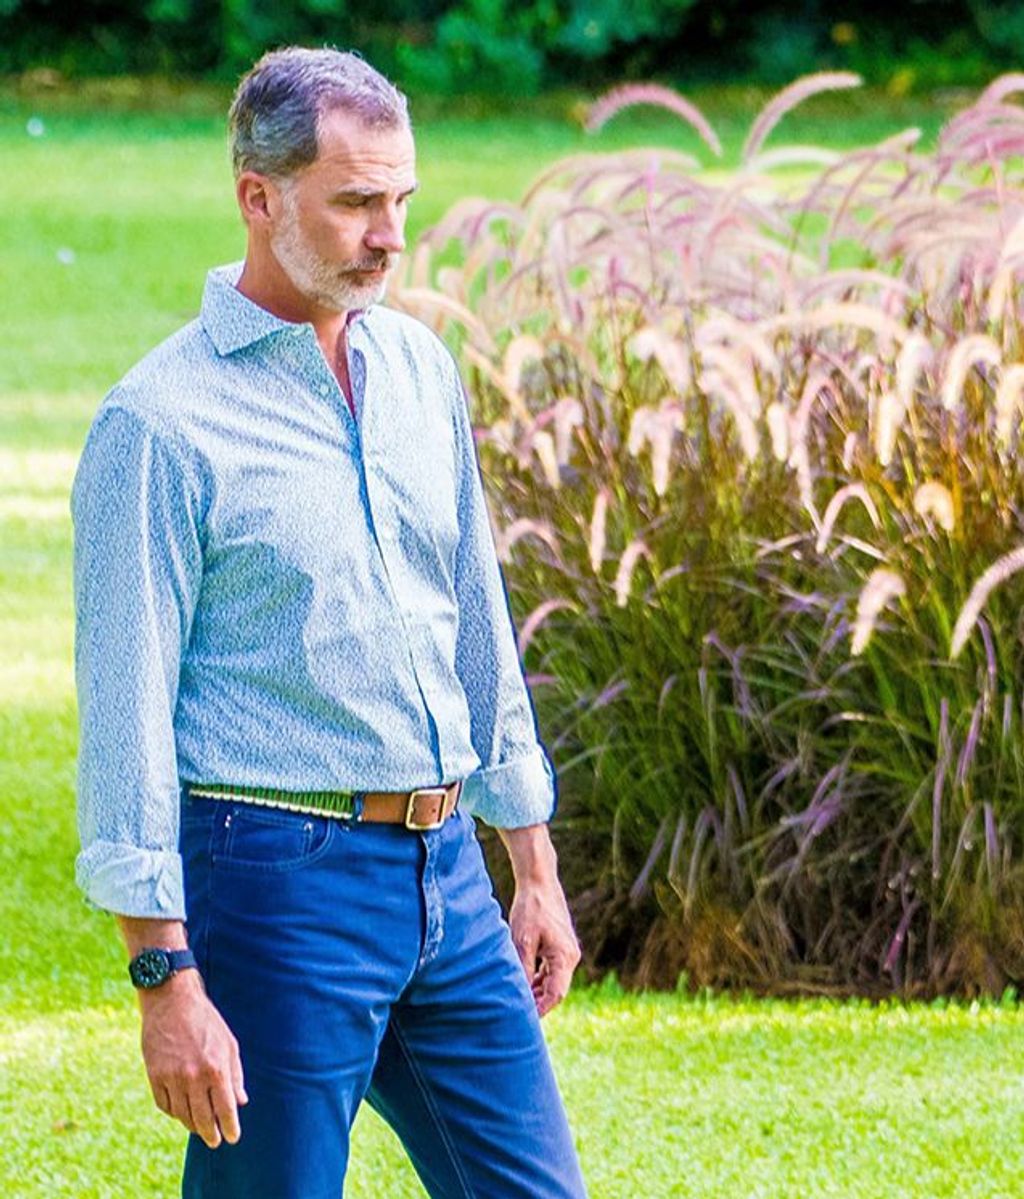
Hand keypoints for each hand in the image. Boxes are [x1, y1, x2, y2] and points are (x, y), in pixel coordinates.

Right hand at [139, 970, 247, 1147]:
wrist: (171, 1002)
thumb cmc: (205, 1021)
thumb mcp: (228, 1043)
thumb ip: (235, 1074)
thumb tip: (241, 1102)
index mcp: (216, 1068)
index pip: (225, 1109)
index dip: (230, 1127)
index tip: (232, 1138)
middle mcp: (193, 1077)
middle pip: (203, 1119)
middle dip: (211, 1134)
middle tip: (215, 1141)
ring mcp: (171, 1078)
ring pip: (182, 1115)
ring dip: (192, 1125)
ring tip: (199, 1129)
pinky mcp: (154, 1076)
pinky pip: (164, 1105)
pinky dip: (174, 1112)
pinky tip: (181, 1113)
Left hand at [507, 876, 581, 1016]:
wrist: (539, 882)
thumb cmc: (530, 909)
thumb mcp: (522, 941)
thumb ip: (524, 970)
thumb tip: (520, 995)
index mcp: (564, 957)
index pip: (556, 995)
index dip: (540, 1009)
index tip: (523, 1018)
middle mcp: (570, 957)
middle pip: (556, 990)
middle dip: (538, 1002)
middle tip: (517, 1010)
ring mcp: (567, 951)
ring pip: (554, 981)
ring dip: (538, 990)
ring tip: (518, 997)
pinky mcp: (561, 946)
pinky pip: (552, 970)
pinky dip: (539, 978)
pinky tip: (524, 980)